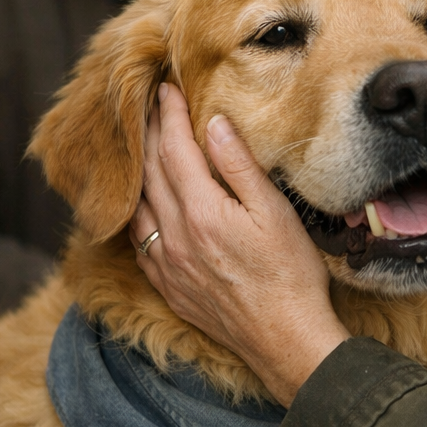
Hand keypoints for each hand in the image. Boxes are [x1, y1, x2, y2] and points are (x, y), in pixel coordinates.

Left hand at [129, 83, 348, 406]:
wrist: (284, 340)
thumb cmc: (290, 274)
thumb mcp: (275, 212)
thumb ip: (239, 167)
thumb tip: (214, 124)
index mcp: (201, 212)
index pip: (174, 150)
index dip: (169, 115)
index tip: (167, 87)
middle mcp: (173, 236)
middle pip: (149, 172)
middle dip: (148, 133)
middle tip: (148, 103)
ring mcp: (165, 263)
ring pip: (137, 204)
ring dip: (138, 168)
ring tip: (143, 143)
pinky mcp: (167, 284)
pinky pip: (137, 237)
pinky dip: (136, 208)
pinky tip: (145, 201)